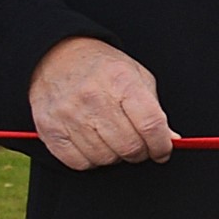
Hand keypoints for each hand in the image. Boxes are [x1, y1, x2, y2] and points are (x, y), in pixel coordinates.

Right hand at [28, 36, 176, 169]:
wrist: (56, 56)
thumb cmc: (102, 69)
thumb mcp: (137, 77)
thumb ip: (155, 110)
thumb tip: (169, 140)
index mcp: (121, 81)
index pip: (151, 125)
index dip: (162, 145)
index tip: (163, 151)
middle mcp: (93, 97)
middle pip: (129, 146)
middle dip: (140, 153)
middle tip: (139, 147)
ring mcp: (68, 114)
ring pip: (105, 158)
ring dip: (115, 157)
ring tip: (114, 141)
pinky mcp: (49, 129)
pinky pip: (78, 162)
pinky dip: (91, 161)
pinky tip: (94, 145)